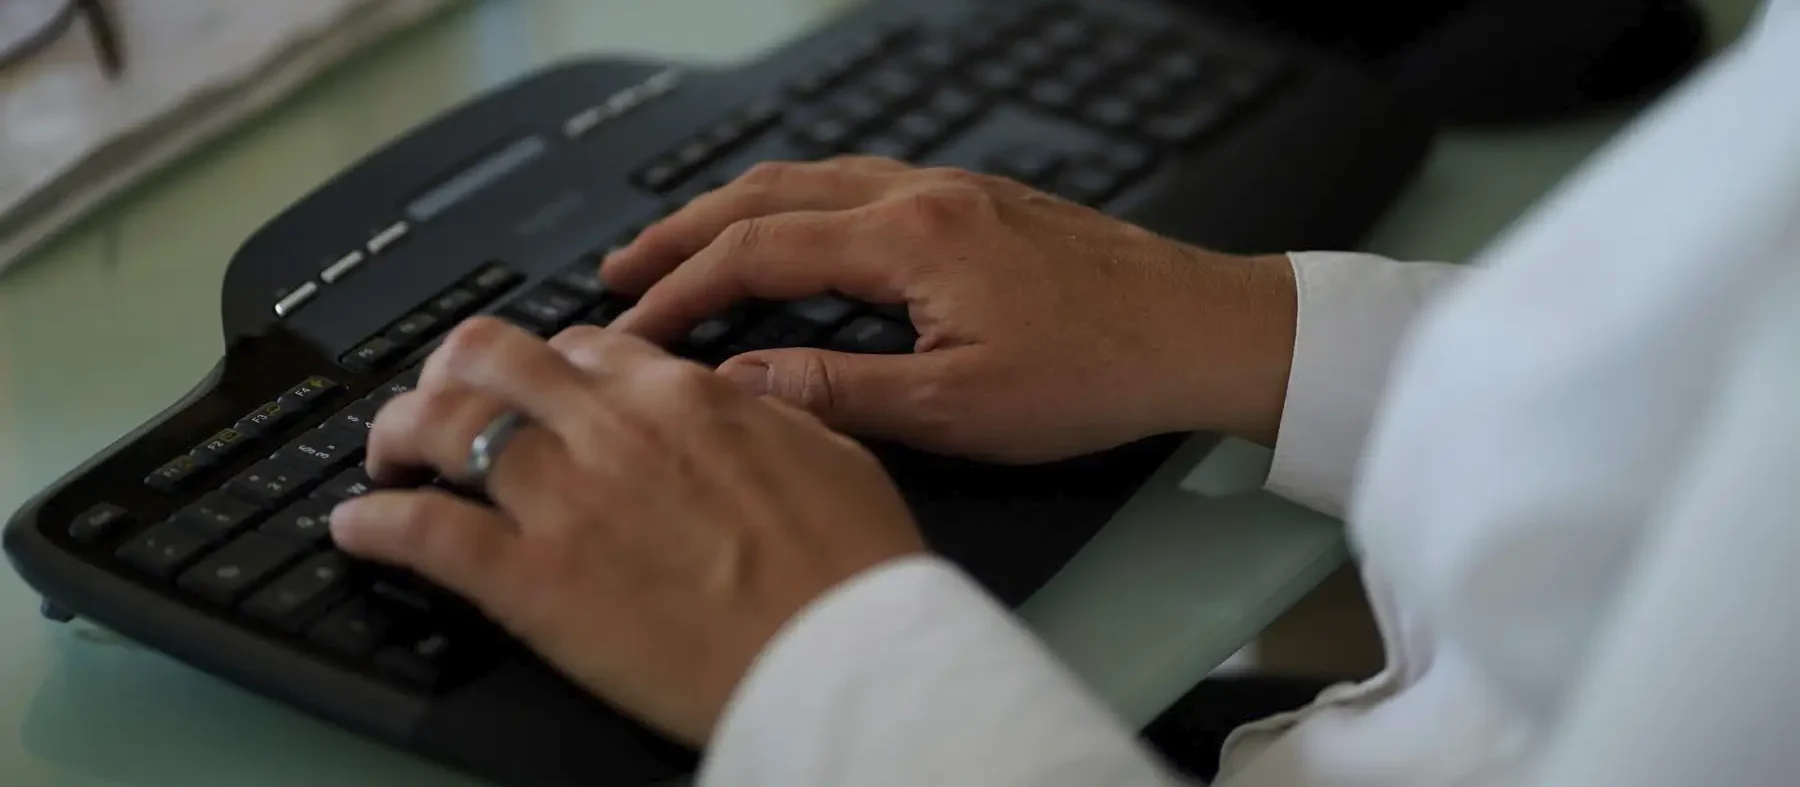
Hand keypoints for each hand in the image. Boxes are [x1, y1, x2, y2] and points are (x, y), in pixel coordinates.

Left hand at [329, 317, 925, 744]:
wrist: (846, 656)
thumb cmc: (853, 571)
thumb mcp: (831, 453)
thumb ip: (765, 414)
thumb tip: (739, 398)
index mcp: (686, 396)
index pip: (585, 344)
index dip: (548, 362)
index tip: (537, 387)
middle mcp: (614, 428)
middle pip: (493, 358)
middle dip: (452, 372)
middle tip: (440, 402)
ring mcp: (567, 499)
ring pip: (442, 424)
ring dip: (399, 433)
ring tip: (388, 457)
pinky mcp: (533, 580)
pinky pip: (424, 532)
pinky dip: (376, 525)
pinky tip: (358, 529)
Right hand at [604, 156, 1298, 462]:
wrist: (1206, 330)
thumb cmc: (1101, 372)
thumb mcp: (960, 408)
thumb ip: (841, 393)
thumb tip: (742, 386)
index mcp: (911, 238)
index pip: (757, 254)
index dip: (681, 292)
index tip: (630, 328)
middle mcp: (924, 194)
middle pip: (770, 194)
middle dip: (685, 232)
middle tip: (623, 269)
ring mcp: (953, 190)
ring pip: (813, 180)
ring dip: (738, 212)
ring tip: (685, 248)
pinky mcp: (978, 202)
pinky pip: (858, 185)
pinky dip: (799, 208)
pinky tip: (795, 237)